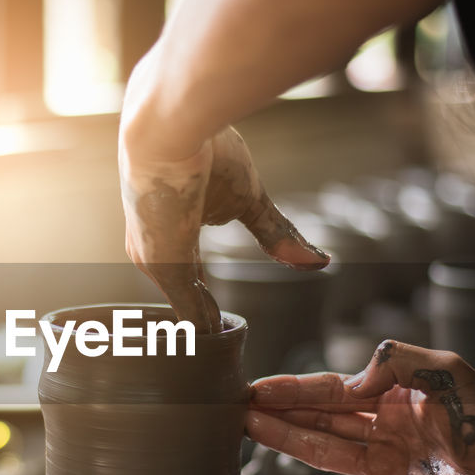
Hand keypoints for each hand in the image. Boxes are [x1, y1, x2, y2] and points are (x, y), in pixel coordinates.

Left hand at [119, 48, 328, 332]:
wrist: (171, 123)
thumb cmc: (207, 148)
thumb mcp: (249, 198)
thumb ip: (277, 233)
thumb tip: (321, 261)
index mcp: (170, 230)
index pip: (187, 273)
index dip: (201, 295)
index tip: (217, 321)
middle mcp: (153, 249)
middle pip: (181, 295)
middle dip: (199, 318)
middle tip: (218, 344)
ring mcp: (154, 258)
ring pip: (183, 306)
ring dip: (203, 329)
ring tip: (220, 351)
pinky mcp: (163, 262)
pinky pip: (188, 307)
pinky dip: (205, 327)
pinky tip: (219, 342)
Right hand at [246, 340, 474, 474]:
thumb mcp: (446, 370)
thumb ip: (395, 361)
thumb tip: (351, 381)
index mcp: (397, 395)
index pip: (335, 389)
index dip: (295, 388)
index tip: (257, 386)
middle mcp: (385, 430)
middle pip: (321, 419)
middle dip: (279, 411)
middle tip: (237, 406)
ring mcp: (386, 468)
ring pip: (324, 453)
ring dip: (285, 443)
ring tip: (246, 431)